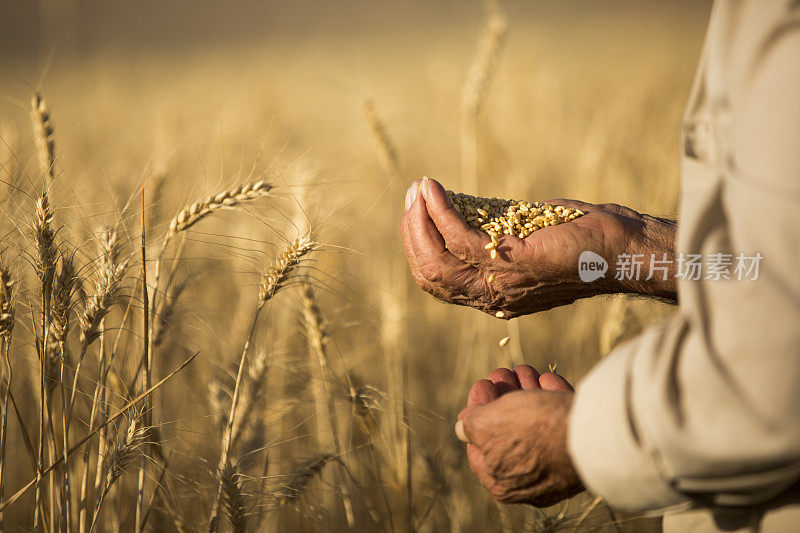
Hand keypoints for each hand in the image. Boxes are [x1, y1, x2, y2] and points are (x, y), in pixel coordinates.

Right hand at [400, 177, 676, 317]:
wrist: (624, 249)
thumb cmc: (582, 239)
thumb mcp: (527, 238)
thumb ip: (495, 234)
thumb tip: (467, 208)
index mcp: (494, 295)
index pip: (437, 282)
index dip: (418, 247)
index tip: (415, 212)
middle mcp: (493, 297)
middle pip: (429, 276)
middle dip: (413, 234)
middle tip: (412, 197)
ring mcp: (502, 284)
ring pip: (436, 264)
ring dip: (419, 223)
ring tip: (419, 190)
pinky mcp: (513, 262)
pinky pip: (460, 239)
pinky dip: (440, 211)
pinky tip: (435, 188)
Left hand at [456, 365, 583, 506]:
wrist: (591, 435)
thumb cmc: (533, 431)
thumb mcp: (488, 425)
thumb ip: (471, 424)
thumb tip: (462, 427)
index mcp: (501, 482)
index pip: (479, 446)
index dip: (476, 413)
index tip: (482, 386)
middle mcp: (528, 479)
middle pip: (509, 431)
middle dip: (504, 397)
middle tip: (502, 373)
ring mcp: (556, 464)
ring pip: (536, 423)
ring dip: (526, 391)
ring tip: (523, 369)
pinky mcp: (579, 449)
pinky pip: (561, 422)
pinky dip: (552, 398)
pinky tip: (546, 380)